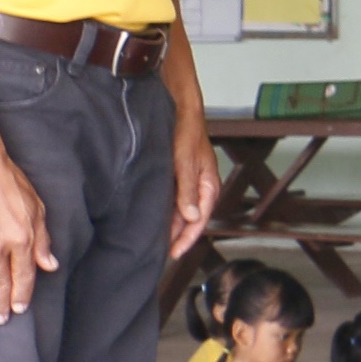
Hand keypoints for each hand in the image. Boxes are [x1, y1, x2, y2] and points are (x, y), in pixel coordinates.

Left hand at [168, 112, 221, 259]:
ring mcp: (188, 182)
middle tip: (160, 253)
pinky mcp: (176, 177)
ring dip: (170, 225)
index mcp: (208, 186)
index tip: (174, 253)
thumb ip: (187, 190)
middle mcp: (199, 187)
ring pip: (180, 211)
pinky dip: (164, 211)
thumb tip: (191, 218)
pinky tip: (152, 218)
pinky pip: (172, 200)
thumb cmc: (186, 131)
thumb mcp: (185, 162)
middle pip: (190, 219)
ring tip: (154, 240)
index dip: (187, 238)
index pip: (200, 220)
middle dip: (177, 236)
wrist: (179, 108)